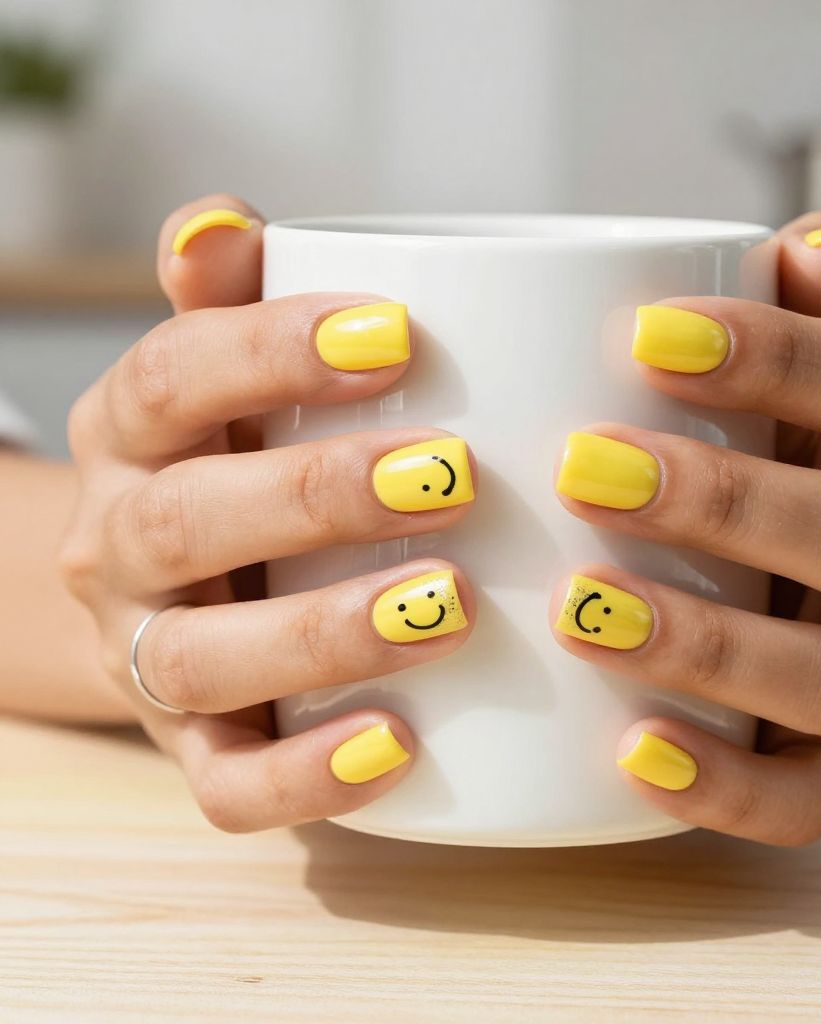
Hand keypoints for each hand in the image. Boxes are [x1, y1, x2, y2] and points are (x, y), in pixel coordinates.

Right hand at [60, 195, 476, 830]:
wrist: (168, 593)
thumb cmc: (234, 459)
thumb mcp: (224, 377)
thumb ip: (232, 302)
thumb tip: (223, 220)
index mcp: (133, 436)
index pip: (174, 376)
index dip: (273, 350)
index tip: (399, 334)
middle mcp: (122, 547)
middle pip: (188, 520)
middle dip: (317, 494)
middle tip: (450, 476)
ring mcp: (149, 659)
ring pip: (208, 657)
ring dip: (327, 631)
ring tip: (449, 605)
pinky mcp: (193, 750)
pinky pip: (227, 786)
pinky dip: (308, 774)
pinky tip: (400, 745)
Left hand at [551, 213, 820, 844]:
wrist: (764, 619)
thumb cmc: (752, 480)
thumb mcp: (773, 400)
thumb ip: (796, 324)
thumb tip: (816, 245)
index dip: (774, 355)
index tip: (642, 335)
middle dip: (720, 498)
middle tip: (583, 469)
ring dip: (705, 640)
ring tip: (580, 607)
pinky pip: (805, 801)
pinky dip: (721, 783)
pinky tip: (629, 750)